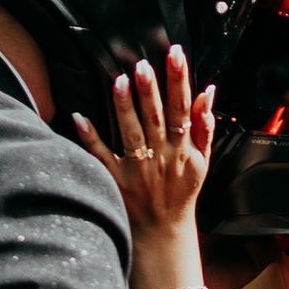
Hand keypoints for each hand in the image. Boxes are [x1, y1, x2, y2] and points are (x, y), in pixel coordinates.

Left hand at [74, 44, 212, 245]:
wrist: (164, 233)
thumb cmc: (181, 194)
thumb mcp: (202, 163)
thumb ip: (205, 128)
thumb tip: (208, 94)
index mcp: (184, 151)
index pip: (182, 109)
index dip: (180, 80)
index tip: (176, 55)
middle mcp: (162, 158)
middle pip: (156, 117)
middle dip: (151, 89)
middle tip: (143, 63)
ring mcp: (138, 169)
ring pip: (131, 132)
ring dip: (126, 106)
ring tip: (120, 79)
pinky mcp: (116, 180)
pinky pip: (102, 156)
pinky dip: (91, 137)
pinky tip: (80, 117)